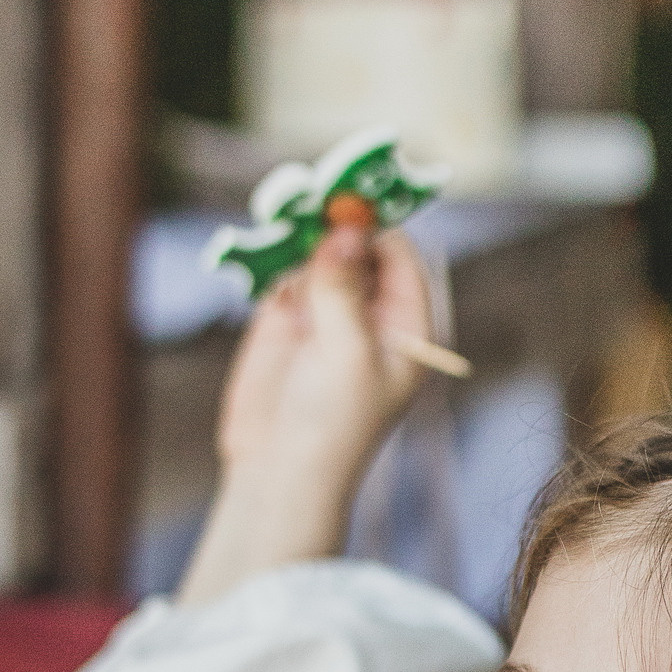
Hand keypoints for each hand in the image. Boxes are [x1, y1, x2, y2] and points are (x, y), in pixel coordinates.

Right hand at [217, 223, 428, 486]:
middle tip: (312, 198)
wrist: (278, 473)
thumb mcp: (348, 352)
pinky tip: (265, 247)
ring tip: (284, 216)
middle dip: (336, 223)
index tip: (350, 202)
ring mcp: (326, 314)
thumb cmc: (332, 424)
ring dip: (301, 233)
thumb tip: (345, 230)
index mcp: (406, 328)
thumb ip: (345, 288)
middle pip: (358, 247)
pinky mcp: (285, 320)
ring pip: (318, 253)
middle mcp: (369, 315)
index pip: (401, 258)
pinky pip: (283, 270)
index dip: (378, 227)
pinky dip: (273, 253)